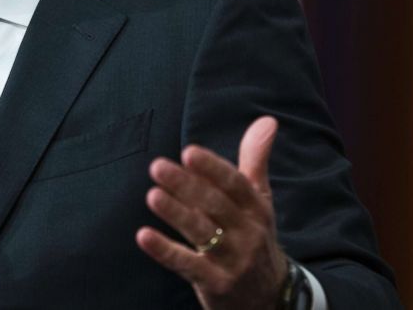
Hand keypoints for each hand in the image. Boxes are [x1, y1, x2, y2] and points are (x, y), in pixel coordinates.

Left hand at [136, 116, 287, 309]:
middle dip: (187, 186)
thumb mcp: (259, 201)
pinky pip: (188, 266)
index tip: (189, 152)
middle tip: (157, 166)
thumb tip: (266, 119)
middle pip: (216, 206)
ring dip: (176, 213)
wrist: (270, 299)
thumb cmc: (254, 237)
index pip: (235, 184)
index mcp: (256, 208)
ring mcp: (233, 260)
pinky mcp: (216, 284)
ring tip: (152, 195)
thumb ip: (255, 160)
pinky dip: (165, 251)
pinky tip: (143, 235)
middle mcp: (248, 233)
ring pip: (202, 233)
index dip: (213, 168)